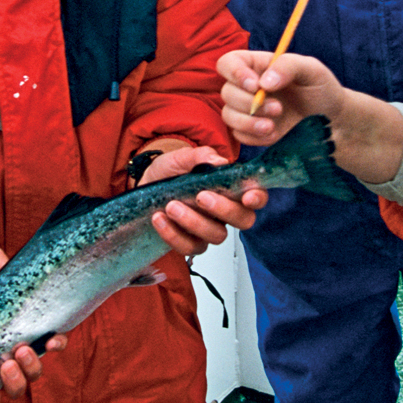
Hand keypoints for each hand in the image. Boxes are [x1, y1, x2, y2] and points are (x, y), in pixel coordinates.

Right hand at [0, 252, 68, 402]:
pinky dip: (56, 346)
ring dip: (32, 367)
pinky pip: (52, 345)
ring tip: (21, 349)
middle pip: (15, 388)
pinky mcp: (35, 325)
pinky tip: (53, 339)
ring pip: (34, 371)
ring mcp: (19, 343)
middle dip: (15, 383)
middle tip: (6, 363)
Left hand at [140, 145, 268, 256]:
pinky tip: (160, 218)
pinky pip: (190, 247)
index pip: (256, 196)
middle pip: (243, 220)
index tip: (247, 197)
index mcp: (230, 188)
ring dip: (194, 221)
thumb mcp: (181, 157)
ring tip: (171, 206)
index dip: (257, 198)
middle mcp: (225, 211)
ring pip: (216, 235)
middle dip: (224, 209)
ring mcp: (209, 229)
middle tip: (201, 196)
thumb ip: (201, 156)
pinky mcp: (190, 242)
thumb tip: (219, 162)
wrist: (145, 184)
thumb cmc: (168, 171)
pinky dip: (173, 234)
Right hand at [217, 50, 346, 144]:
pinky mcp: (251, 132)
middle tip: (278, 108)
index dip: (234, 73)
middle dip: (249, 103)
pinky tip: (274, 133)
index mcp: (257, 66)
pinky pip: (238, 135)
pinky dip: (254, 136)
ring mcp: (248, 110)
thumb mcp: (312, 69)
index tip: (255, 85)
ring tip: (273, 125)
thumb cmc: (321, 89)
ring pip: (228, 115)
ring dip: (249, 122)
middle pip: (227, 92)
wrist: (332, 120)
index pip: (228, 63)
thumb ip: (288, 66)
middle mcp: (248, 87)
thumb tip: (264, 82)